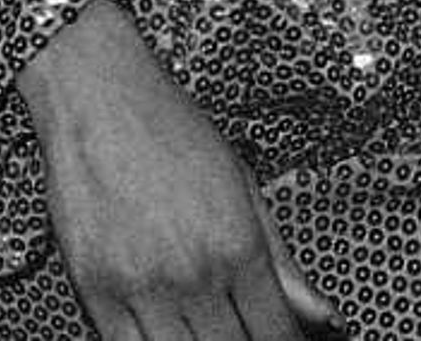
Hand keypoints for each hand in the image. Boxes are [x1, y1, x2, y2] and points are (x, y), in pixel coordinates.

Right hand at [18, 0, 334, 338]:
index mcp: (240, 247)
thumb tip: (326, 315)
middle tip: (250, 335)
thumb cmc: (175, 134)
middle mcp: (195, 274)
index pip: (276, 334)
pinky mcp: (94, 293)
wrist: (102, 102)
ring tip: (210, 334)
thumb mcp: (245, 189)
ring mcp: (142, 288)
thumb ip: (283, 262)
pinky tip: (169, 336)